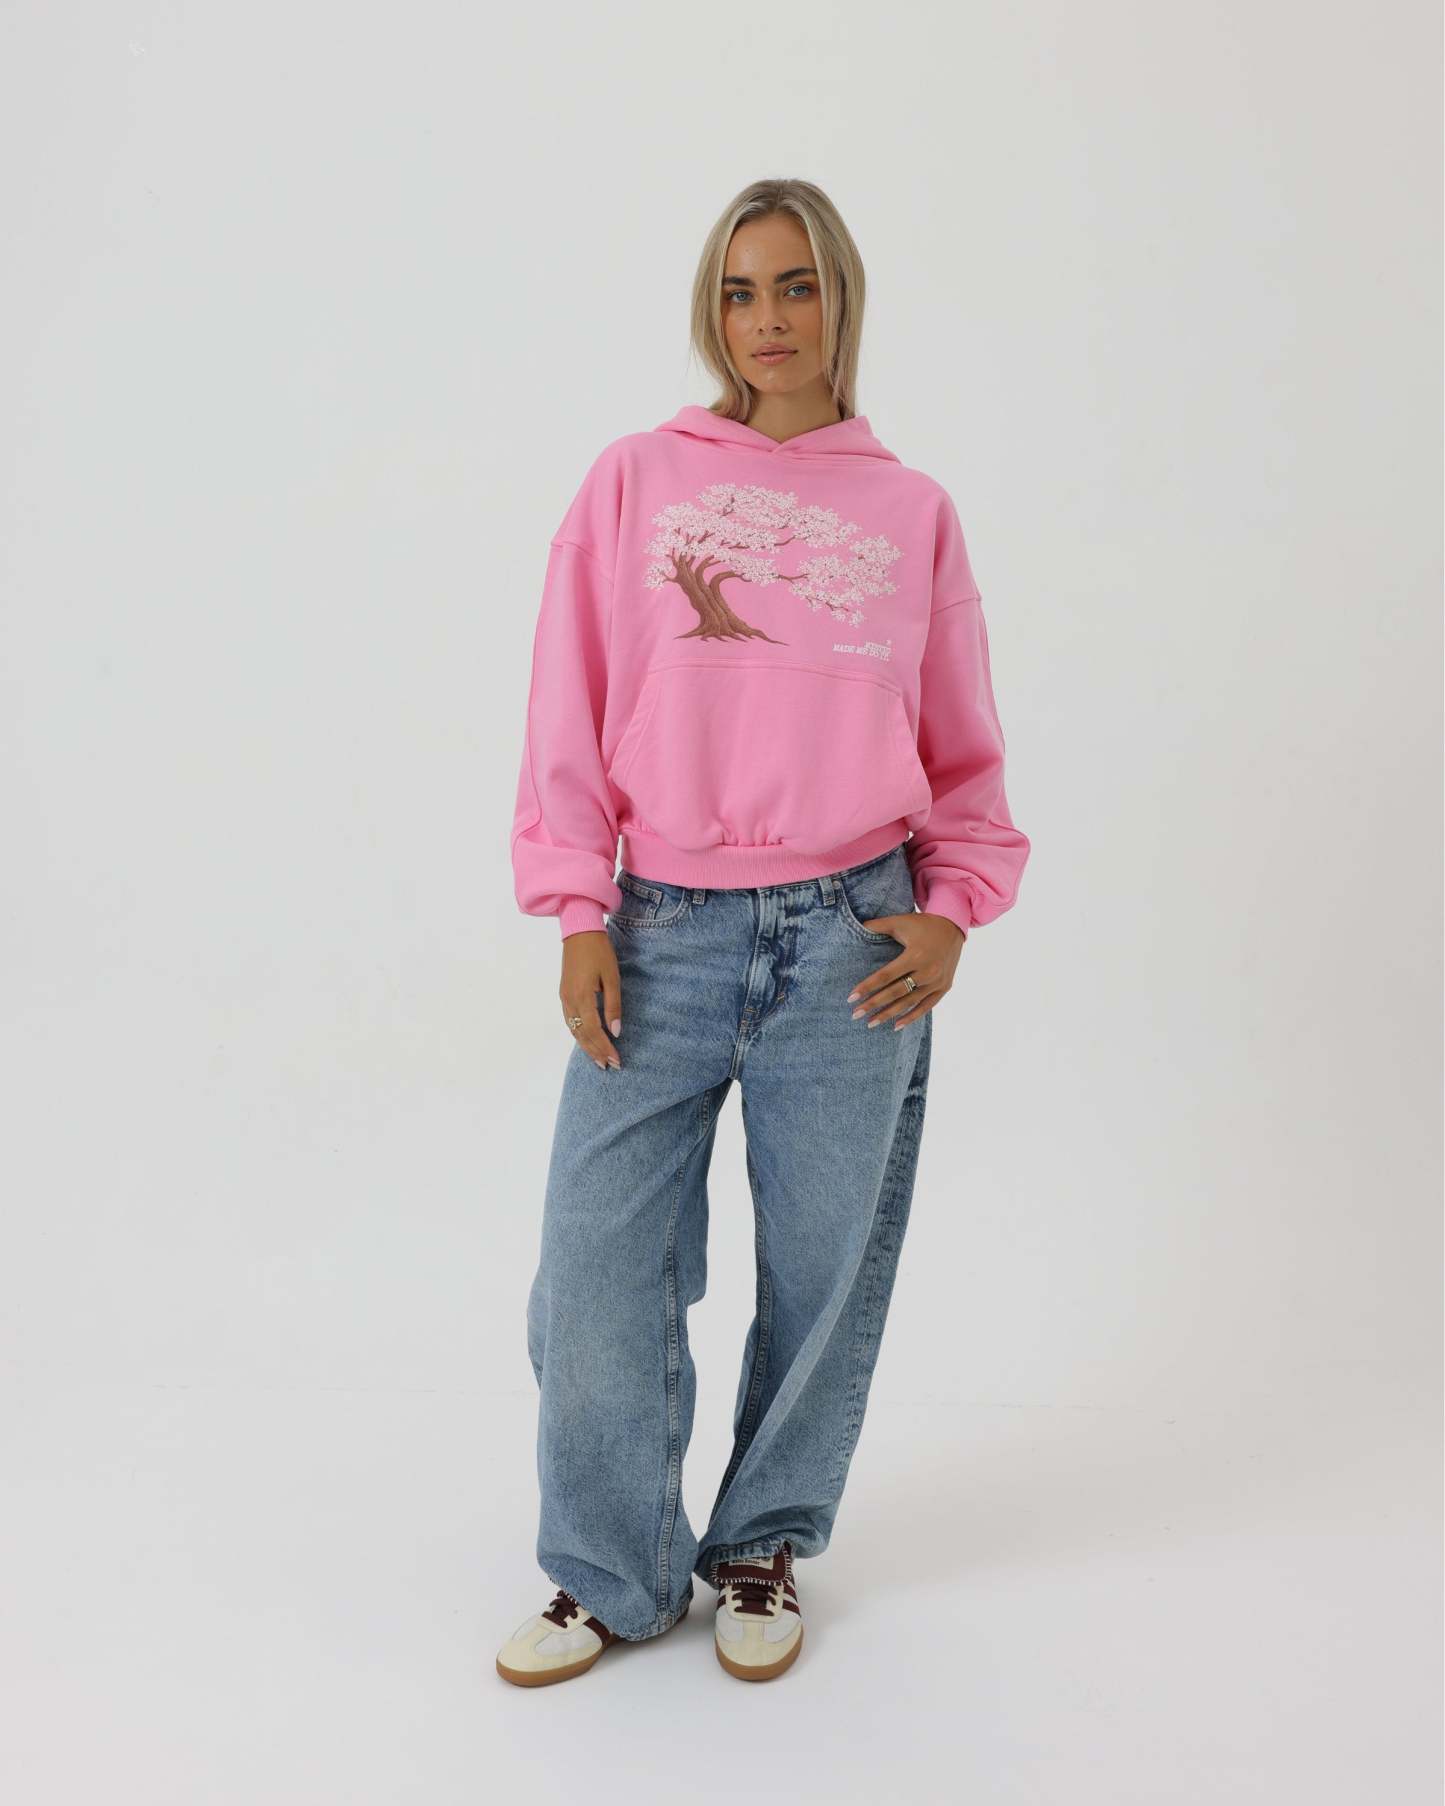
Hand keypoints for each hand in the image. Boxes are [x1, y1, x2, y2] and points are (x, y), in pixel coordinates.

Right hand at [561, 931, 622, 1069]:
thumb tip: (616, 1031)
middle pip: (581, 1034)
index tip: (616, 1060)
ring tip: (598, 1060)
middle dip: (596, 1052)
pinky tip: (585, 1040)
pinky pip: (569, 1021)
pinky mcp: (563, 993)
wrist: (579, 931)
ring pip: (573, 1030)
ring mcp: (564, 997)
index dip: (605, 1047)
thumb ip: (613, 1005)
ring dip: (586, 1046)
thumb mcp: (612, 977)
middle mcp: (569, 1000)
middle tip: (609, 1066)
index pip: (594, 1031)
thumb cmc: (599, 952)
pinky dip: (578, 1034)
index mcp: (582, 997)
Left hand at [846, 911, 965, 1029]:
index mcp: (915, 955)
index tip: (851, 997)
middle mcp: (928, 971)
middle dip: (874, 1004)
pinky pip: (926, 1006)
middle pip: (895, 992)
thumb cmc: (923, 924)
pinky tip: (896, 1026)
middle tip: (855, 1014)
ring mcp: (937, 982)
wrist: (953, 927)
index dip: (868, 987)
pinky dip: (911, 1017)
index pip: (886, 976)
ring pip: (909, 1003)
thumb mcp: (900, 921)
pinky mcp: (944, 987)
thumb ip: (878, 926)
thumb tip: (857, 927)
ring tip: (871, 1023)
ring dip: (889, 1014)